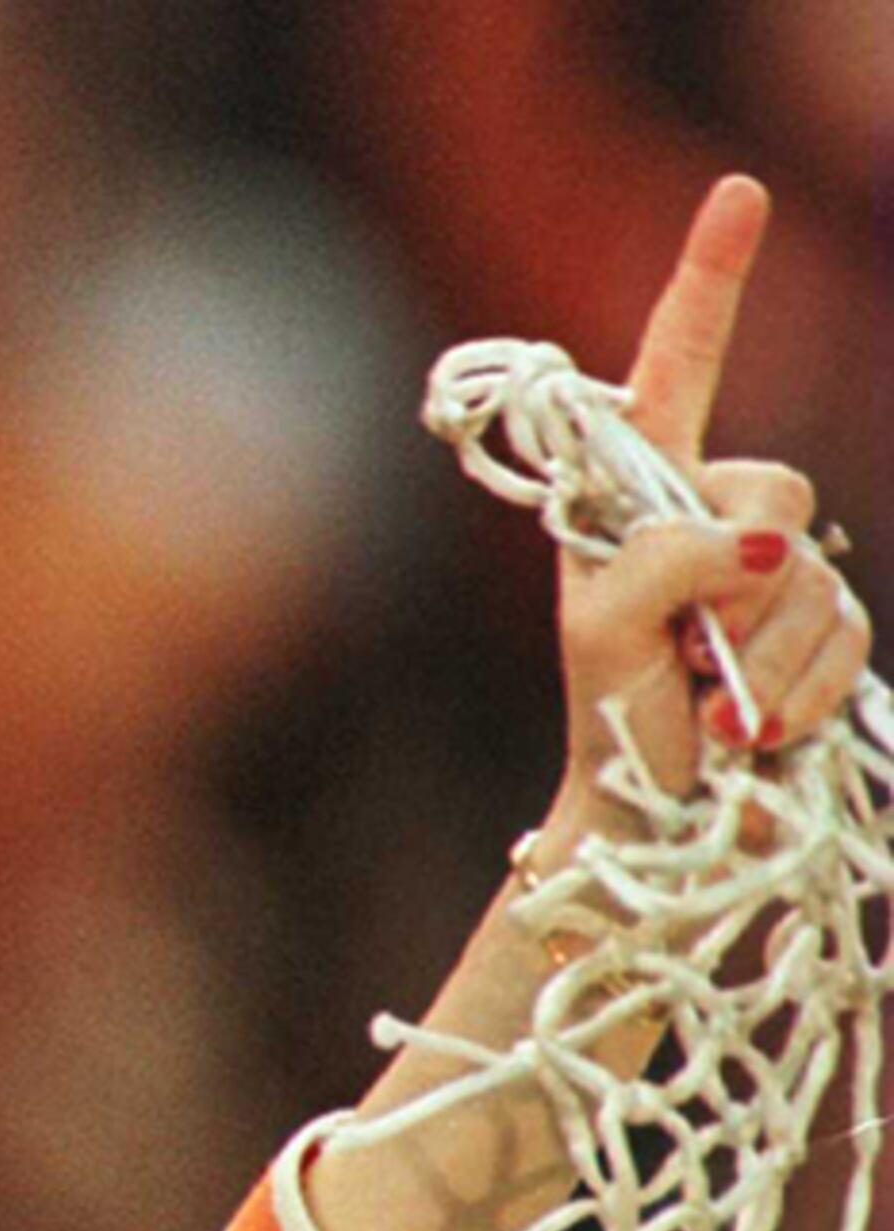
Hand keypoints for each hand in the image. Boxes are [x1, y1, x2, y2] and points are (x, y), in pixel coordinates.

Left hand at [550, 177, 871, 834]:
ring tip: (709, 704)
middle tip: (685, 652)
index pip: (677, 365)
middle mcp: (708, 512)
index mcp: (635, 491)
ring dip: (762, 655)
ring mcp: (773, 570)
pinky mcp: (822, 629)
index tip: (739, 191)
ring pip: (812, 575)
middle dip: (736, 580)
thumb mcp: (604, 631)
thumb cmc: (607, 718)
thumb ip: (664, 564)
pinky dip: (801, 690)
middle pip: (774, 487)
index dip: (710, 277)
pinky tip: (756, 727)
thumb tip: (762, 544)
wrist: (655, 818)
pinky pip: (846, 636)